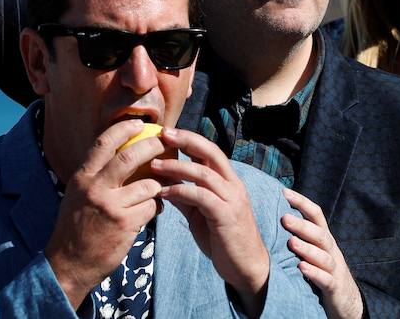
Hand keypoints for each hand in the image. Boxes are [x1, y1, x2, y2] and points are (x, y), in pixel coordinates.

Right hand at [45, 119, 164, 309]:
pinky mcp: (125, 224)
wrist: (69, 264)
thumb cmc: (76, 227)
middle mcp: (95, 188)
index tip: (139, 124)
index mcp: (82, 177)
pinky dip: (156, 207)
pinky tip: (153, 210)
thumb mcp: (78, 195)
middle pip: (130, 157)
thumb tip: (120, 153)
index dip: (124, 129)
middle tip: (165, 143)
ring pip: (147, 185)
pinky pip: (151, 207)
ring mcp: (111, 206)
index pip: (103, 142)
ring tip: (156, 190)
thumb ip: (95, 176)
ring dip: (156, 186)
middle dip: (152, 146)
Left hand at [154, 128, 269, 315]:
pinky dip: (181, 191)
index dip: (190, 138)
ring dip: (177, 166)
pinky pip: (201, 196)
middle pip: (211, 152)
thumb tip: (165, 182)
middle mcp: (233, 185)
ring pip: (204, 173)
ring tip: (154, 165)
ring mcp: (232, 199)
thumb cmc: (223, 239)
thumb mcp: (202, 214)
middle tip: (163, 134)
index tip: (167, 132)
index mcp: (228, 181)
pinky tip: (164, 192)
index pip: (210, 151)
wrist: (245, 268)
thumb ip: (187, 196)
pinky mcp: (226, 216)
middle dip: (187, 140)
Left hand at [281, 188, 362, 318]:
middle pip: (319, 234)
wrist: (346, 299)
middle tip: (284, 218)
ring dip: (307, 249)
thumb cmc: (321, 268)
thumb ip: (298, 234)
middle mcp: (330, 250)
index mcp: (324, 237)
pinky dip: (314, 273)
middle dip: (302, 225)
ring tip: (291, 242)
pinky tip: (301, 268)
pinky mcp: (335, 288)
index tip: (283, 192)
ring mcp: (334, 268)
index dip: (302, 202)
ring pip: (323, 256)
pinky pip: (326, 280)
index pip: (316, 215)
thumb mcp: (313, 249)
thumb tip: (272, 214)